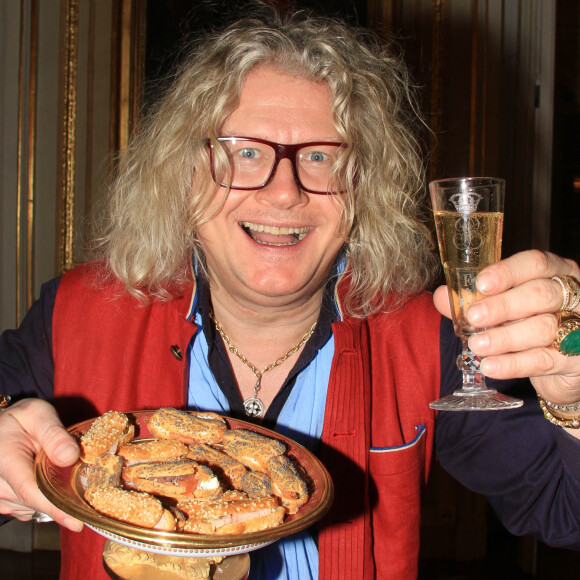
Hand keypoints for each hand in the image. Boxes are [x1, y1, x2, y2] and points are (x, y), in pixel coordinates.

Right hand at [0, 398, 82, 530]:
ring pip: (36, 508)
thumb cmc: (20, 419)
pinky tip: (59, 484)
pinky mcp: (8, 502)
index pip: (32, 492)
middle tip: (94, 491)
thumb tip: (70, 456)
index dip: (57, 509)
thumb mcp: (36, 414)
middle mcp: (0, 485)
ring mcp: (2, 497)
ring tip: (74, 479)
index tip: (78, 522)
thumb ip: (53, 433)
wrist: (1, 427)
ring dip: (58, 499)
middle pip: (38, 503)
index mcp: (5, 462)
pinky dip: (50, 501)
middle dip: (66, 500)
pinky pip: (33, 508)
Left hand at [433, 250, 579, 404]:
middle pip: (541, 293)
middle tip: (474, 317)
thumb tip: (442, 296)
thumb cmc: (528, 324)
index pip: (535, 263)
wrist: (561, 366)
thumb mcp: (503, 308)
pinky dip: (513, 364)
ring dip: (505, 337)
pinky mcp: (576, 360)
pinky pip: (544, 360)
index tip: (481, 284)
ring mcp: (579, 327)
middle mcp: (573, 295)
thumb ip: (473, 301)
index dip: (507, 272)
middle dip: (503, 305)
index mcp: (555, 272)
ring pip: (544, 327)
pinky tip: (490, 366)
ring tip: (477, 345)